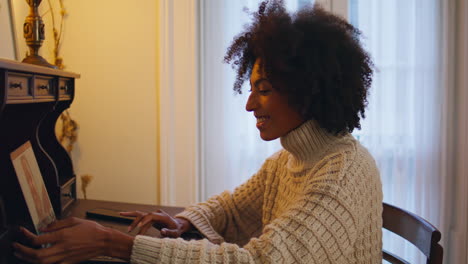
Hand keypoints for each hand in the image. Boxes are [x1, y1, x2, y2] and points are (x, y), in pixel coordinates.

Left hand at [13, 217, 132, 263]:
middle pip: (36, 254)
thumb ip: (58, 224)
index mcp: (63, 235)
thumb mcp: (75, 220)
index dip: (27, 236)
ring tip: (21, 255)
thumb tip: (44, 228)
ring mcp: (65, 257)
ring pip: (42, 262)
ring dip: (29, 259)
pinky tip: (38, 261)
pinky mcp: (69, 262)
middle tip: (16, 247)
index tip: (22, 232)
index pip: (38, 239)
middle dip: (23, 252)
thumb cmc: (93, 230)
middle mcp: (62, 247)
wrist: (104, 242)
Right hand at [120, 210, 191, 236]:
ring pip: (140, 214)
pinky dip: (131, 215)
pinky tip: (121, 213)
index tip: (139, 227)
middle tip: (130, 231)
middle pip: (144, 216)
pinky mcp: (149, 216)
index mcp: (163, 216)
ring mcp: (152, 214)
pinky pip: (139, 215)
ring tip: (123, 220)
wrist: (177, 225)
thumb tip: (162, 232)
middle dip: (137, 223)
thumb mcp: (175, 232)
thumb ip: (169, 232)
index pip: (152, 216)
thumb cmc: (176, 230)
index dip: (145, 221)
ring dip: (132, 219)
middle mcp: (157, 213)